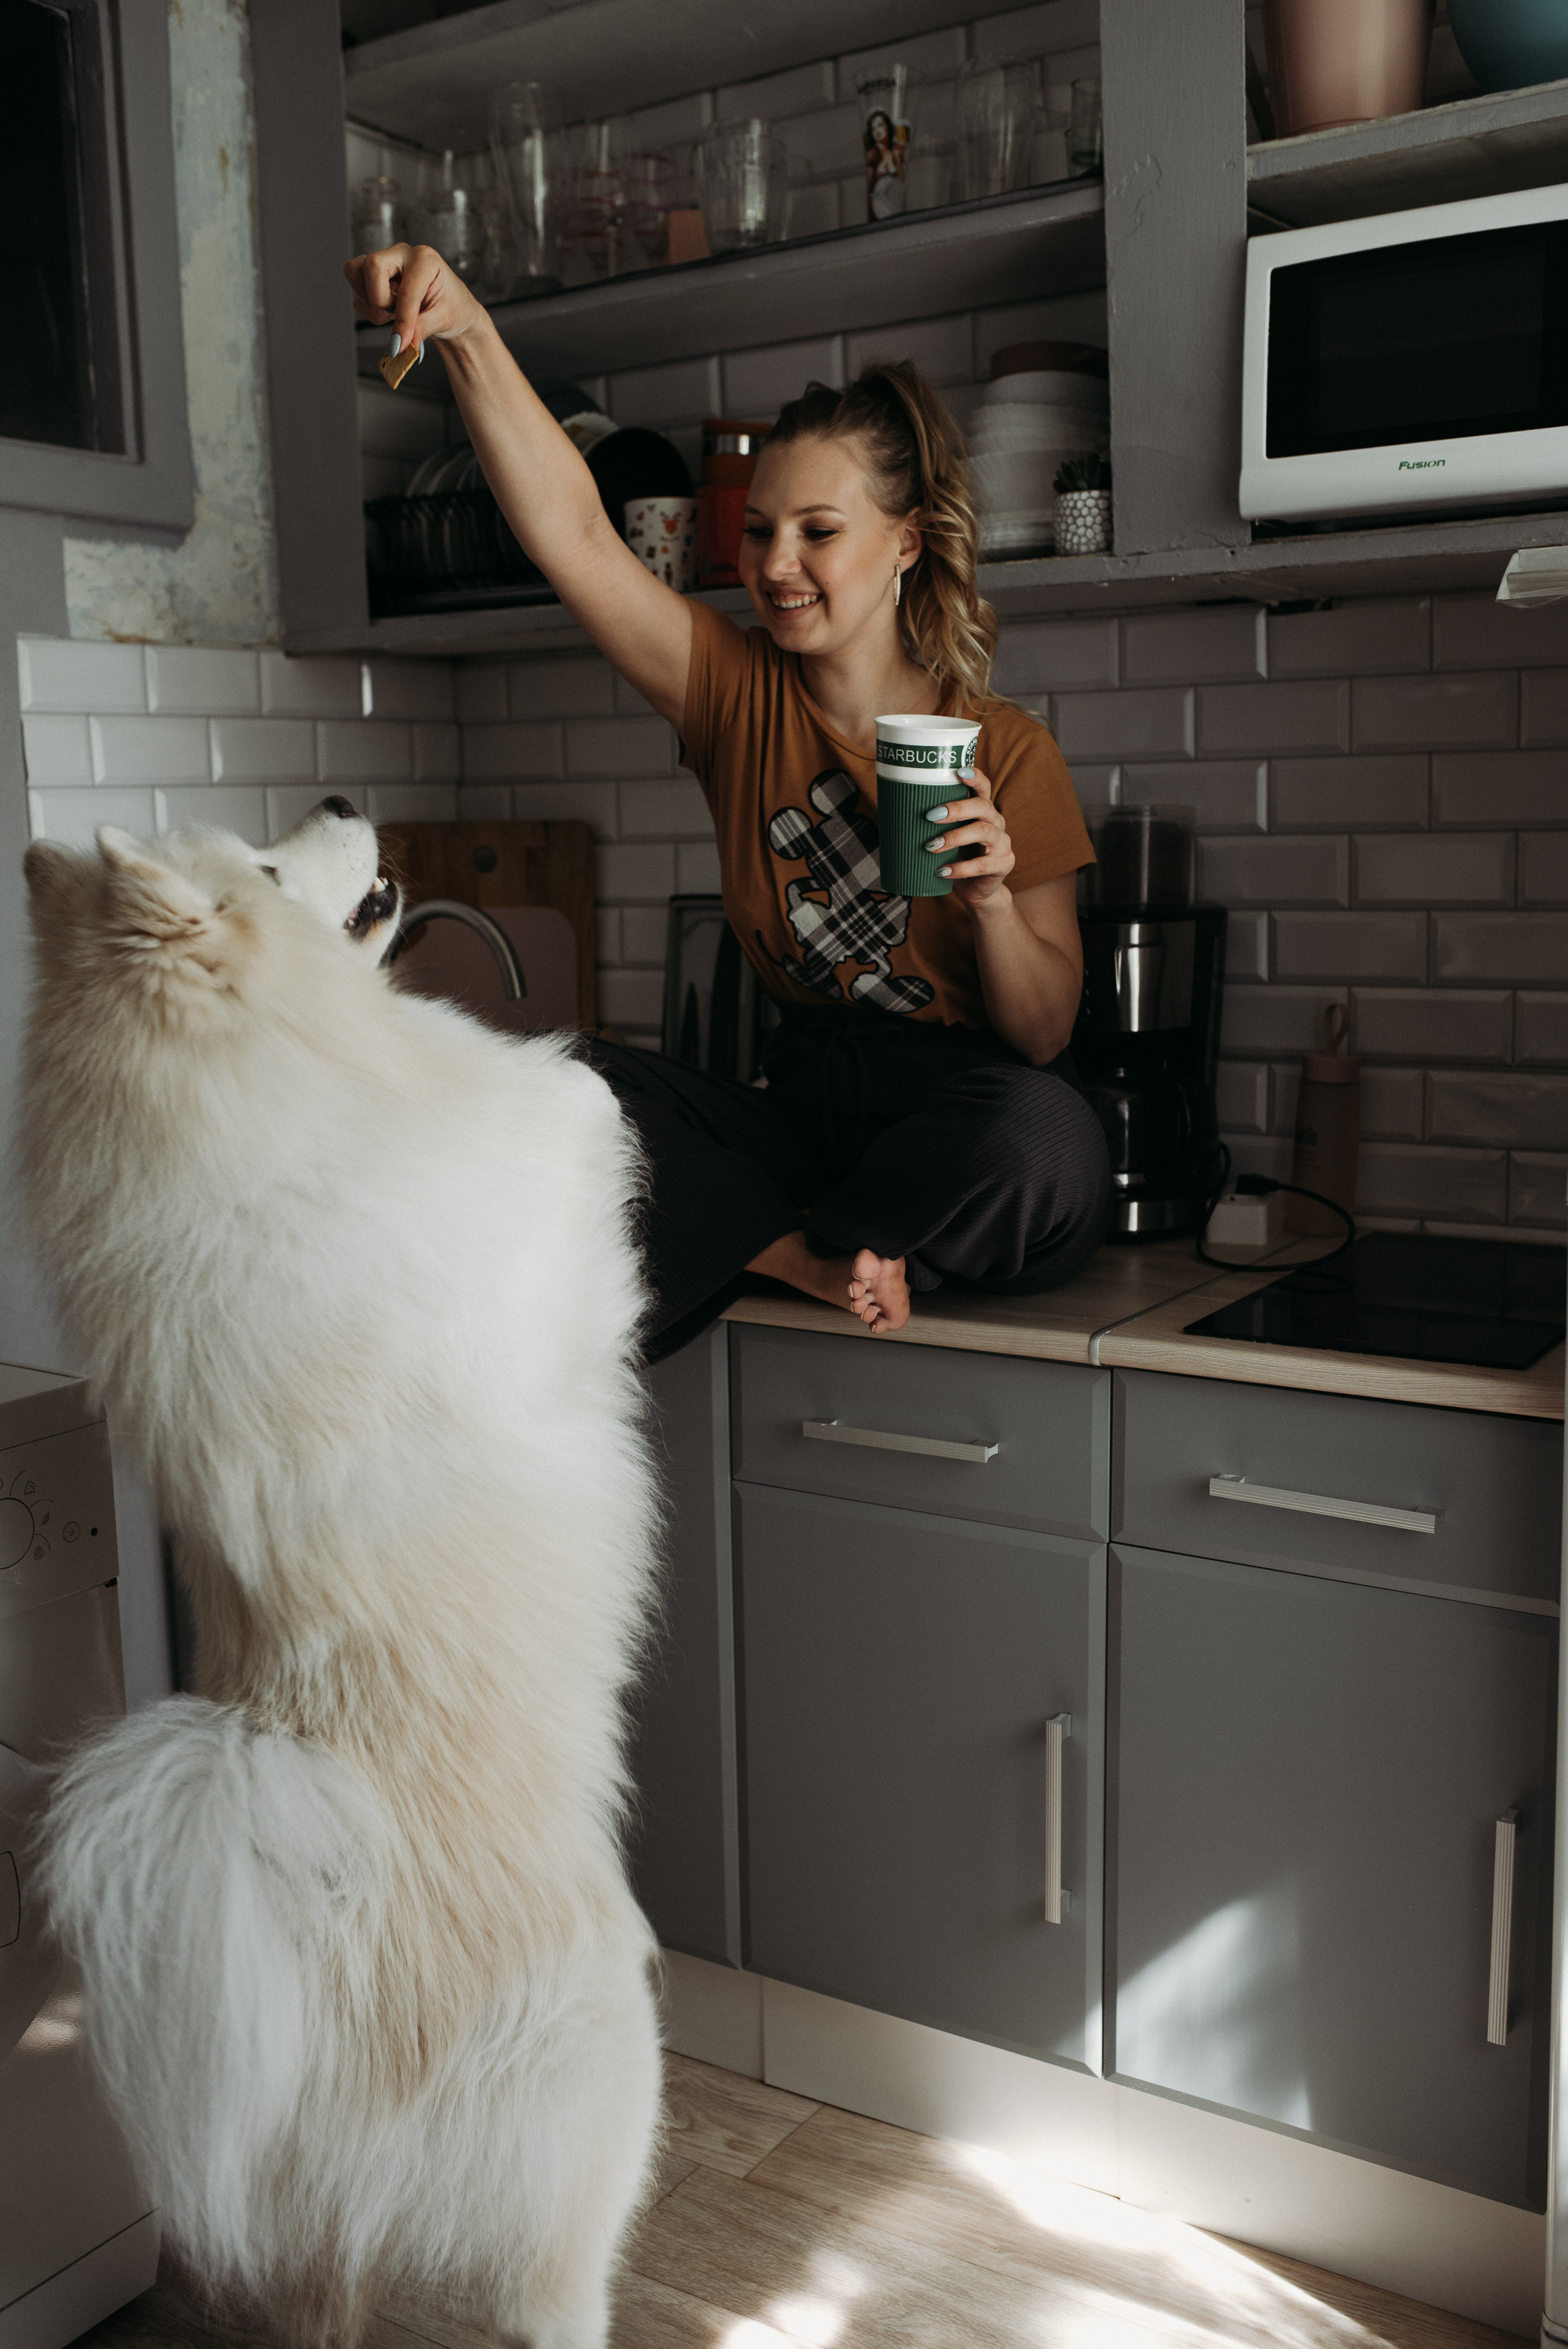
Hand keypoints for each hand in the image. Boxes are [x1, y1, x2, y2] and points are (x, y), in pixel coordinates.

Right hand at [343, 243, 485, 362]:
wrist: (452, 309)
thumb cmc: (453, 308)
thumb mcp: (444, 319)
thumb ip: (422, 328)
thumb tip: (400, 343)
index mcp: (425, 259)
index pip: (406, 289)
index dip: (402, 320)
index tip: (400, 344)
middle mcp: (402, 254)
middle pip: (372, 266)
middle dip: (380, 299)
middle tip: (395, 314)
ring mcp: (385, 262)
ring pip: (355, 271)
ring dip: (370, 301)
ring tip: (392, 312)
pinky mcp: (373, 276)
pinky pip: (357, 291)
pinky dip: (368, 308)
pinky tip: (388, 312)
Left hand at [925, 767, 1014, 909]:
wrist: (977, 890)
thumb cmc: (958, 858)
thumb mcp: (948, 836)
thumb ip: (936, 824)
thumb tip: (895, 813)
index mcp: (983, 811)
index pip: (984, 787)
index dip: (974, 777)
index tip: (958, 772)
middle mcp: (996, 822)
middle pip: (983, 806)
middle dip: (956, 809)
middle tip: (931, 816)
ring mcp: (1002, 843)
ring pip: (983, 832)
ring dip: (955, 837)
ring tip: (932, 846)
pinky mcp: (1003, 864)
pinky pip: (982, 865)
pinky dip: (960, 868)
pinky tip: (942, 871)